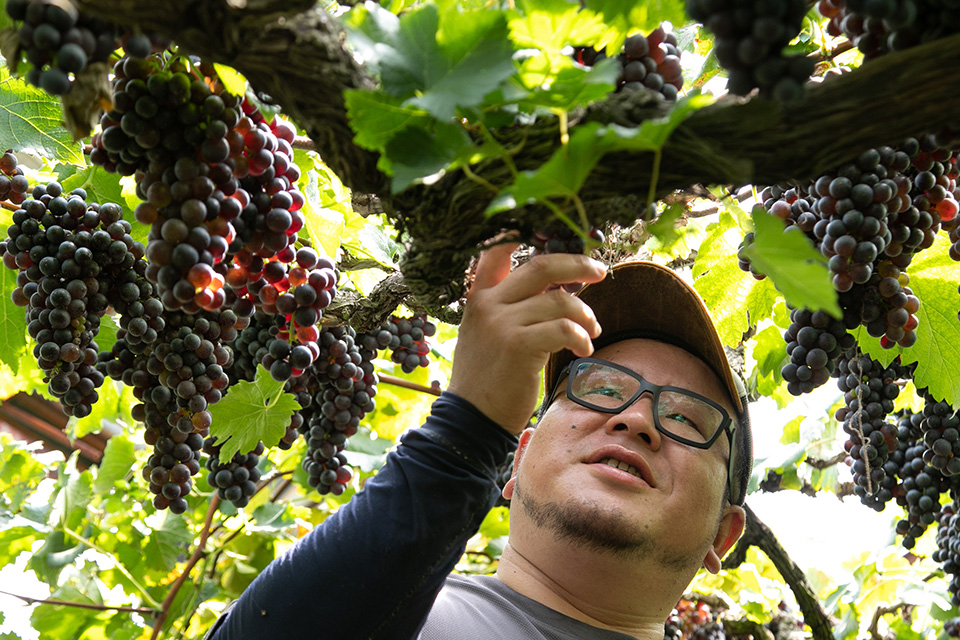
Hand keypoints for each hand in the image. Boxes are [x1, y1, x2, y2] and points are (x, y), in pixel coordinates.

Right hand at [446, 242, 606, 434]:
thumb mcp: (484, 334)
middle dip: (578, 264)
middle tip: (600, 272)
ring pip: (560, 301)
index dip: (526, 233)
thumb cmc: (485, 379)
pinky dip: (581, 337)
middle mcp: (488, 304)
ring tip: (591, 332)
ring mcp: (502, 324)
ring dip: (585, 315)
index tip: (556, 233)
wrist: (470, 420)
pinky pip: (563, 328)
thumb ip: (508, 308)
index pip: (496, 250)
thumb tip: (555, 289)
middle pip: (542, 266)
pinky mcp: (518, 346)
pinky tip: (583, 349)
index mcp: (479, 297)